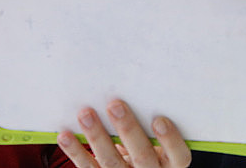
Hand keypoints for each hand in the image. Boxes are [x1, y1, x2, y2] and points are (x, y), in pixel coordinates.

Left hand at [57, 100, 190, 167]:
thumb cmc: (147, 145)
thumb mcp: (156, 139)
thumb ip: (149, 122)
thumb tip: (132, 86)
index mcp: (171, 163)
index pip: (179, 155)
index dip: (170, 140)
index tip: (159, 119)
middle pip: (142, 156)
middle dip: (127, 130)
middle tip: (114, 105)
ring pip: (111, 162)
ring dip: (97, 136)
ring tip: (86, 114)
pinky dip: (75, 151)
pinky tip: (65, 135)